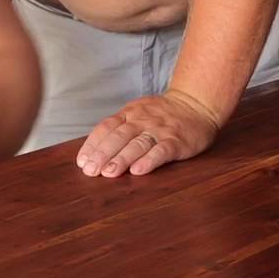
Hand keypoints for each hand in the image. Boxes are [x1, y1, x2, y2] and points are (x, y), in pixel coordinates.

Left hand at [76, 90, 220, 177]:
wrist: (196, 104)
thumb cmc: (163, 114)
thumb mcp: (137, 113)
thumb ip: (119, 128)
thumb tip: (94, 152)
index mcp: (129, 114)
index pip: (106, 128)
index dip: (92, 145)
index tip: (82, 162)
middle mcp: (142, 120)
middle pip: (118, 137)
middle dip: (103, 154)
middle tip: (91, 171)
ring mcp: (160, 130)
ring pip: (137, 144)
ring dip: (121, 159)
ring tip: (109, 173)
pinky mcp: (177, 141)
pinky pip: (161, 150)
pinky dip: (149, 160)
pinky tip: (138, 171)